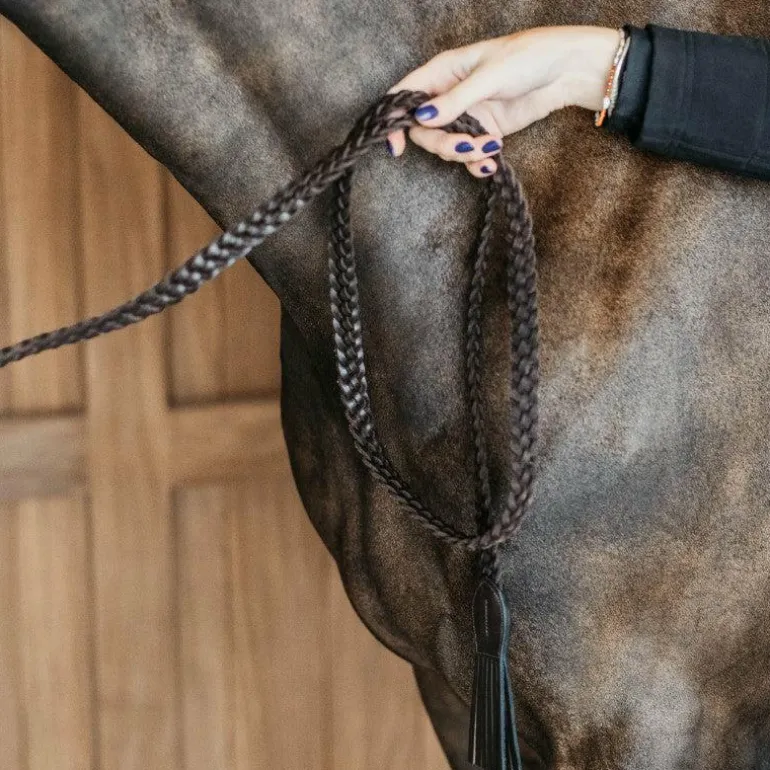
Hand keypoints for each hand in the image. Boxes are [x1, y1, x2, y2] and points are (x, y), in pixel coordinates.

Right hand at [386, 25, 620, 176]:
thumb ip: (455, 100)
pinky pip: (469, 156)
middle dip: (443, 144)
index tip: (397, 147)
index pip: (403, 96)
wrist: (563, 72)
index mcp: (442, 72)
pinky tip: (493, 160)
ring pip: (447, 146)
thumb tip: (422, 118)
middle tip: (465, 146)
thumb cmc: (526, 58)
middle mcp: (449, 95)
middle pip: (425, 131)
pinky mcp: (484, 132)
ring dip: (465, 154)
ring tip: (491, 147)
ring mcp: (466, 116)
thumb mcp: (488, 77)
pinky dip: (478, 163)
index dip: (393, 121)